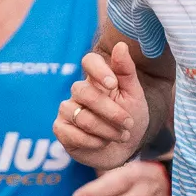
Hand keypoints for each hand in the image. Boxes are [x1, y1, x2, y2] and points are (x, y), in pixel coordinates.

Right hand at [57, 42, 147, 168]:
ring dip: (107, 130)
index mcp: (97, 80)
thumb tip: (120, 45)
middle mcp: (78, 92)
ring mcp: (66, 110)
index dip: (98, 70)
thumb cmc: (130, 120)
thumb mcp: (134, 96)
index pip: (89, 61)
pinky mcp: (60, 129)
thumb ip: (126, 71)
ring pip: (81, 116)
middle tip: (128, 124)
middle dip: (110, 111)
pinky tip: (102, 143)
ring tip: (121, 137)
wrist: (124, 151)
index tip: (113, 84)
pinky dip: (93, 142)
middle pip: (83, 91)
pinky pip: (72, 133)